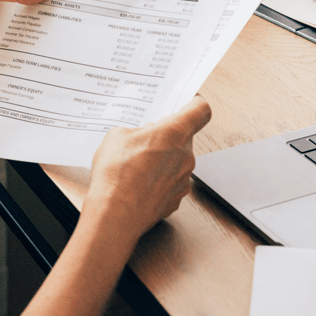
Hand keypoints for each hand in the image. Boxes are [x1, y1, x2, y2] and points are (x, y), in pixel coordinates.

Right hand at [86, 96, 211, 239]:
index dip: (195, 103)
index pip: (200, 111)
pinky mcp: (175, 200)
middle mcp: (185, 156)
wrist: (115, 214)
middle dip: (165, 137)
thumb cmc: (117, 174)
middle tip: (142, 139)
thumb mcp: (117, 136)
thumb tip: (140, 136)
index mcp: (175, 132)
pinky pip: (170, 183)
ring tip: (134, 165)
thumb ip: (136, 131)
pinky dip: (157, 181)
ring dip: (160, 160)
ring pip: (176, 162)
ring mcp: (183, 180)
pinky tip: (137, 183)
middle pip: (184, 138)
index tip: (188, 101)